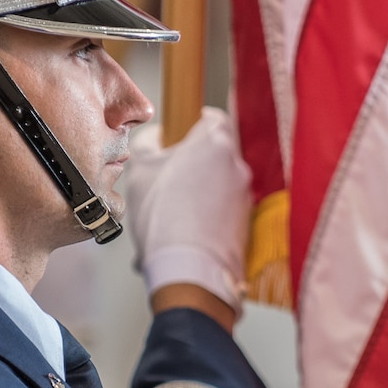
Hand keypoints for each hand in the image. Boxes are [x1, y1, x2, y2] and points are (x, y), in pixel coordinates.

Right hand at [121, 107, 251, 319]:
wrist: (189, 269)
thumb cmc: (165, 218)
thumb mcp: (141, 170)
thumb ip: (149, 144)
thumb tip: (156, 138)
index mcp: (216, 143)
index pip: (213, 118)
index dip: (194, 125)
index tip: (180, 136)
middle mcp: (238, 166)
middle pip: (215, 154)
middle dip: (193, 164)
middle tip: (168, 180)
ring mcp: (245, 196)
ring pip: (219, 184)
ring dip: (199, 193)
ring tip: (171, 213)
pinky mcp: (247, 223)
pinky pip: (223, 211)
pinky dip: (207, 217)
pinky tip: (183, 232)